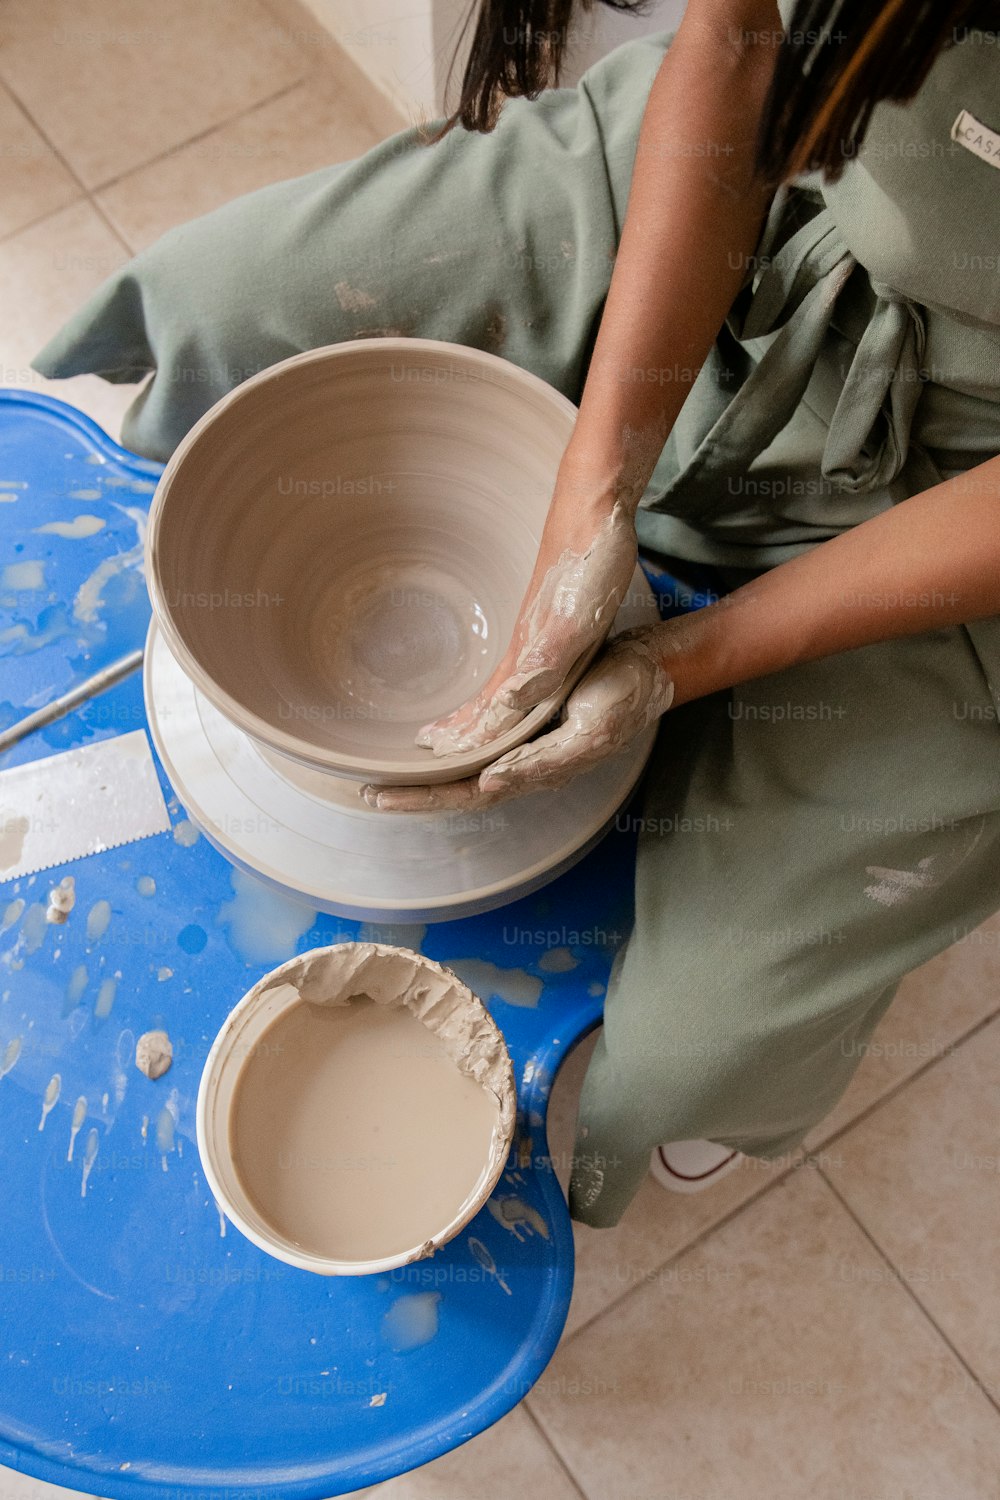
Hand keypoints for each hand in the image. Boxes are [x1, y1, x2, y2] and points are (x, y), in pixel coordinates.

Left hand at [367, 629, 674, 811]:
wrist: (650, 669)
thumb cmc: (625, 693)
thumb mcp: (590, 727)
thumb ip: (543, 759)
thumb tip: (491, 782)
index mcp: (537, 769)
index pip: (469, 794)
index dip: (425, 799)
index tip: (381, 794)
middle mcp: (525, 765)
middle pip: (459, 791)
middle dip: (414, 796)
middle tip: (367, 792)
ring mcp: (527, 748)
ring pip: (466, 773)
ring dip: (427, 780)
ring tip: (385, 776)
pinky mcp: (528, 726)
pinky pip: (480, 748)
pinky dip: (450, 752)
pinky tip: (431, 746)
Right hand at [416, 498, 637, 755]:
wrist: (594, 510)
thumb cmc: (588, 565)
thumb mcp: (572, 625)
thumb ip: (542, 664)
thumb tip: (507, 703)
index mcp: (528, 658)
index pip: (490, 714)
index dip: (467, 743)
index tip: (435, 766)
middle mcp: (524, 649)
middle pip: (485, 701)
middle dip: (458, 729)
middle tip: (426, 749)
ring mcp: (534, 633)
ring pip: (498, 683)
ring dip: (475, 709)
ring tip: (452, 725)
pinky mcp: (548, 617)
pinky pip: (519, 664)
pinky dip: (503, 683)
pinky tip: (505, 681)